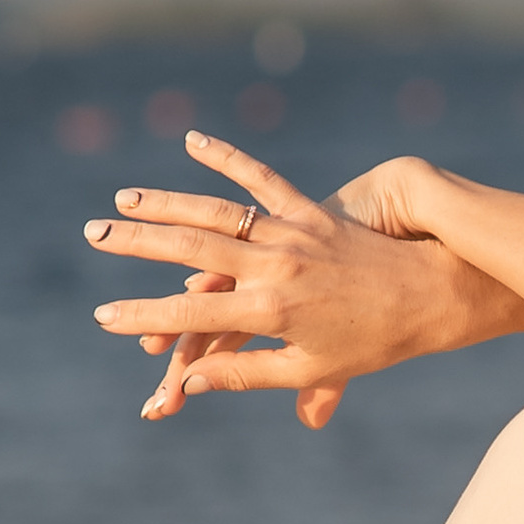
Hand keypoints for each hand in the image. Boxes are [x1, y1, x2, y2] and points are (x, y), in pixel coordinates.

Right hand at [84, 137, 523, 425]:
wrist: (431, 297)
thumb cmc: (372, 344)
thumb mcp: (310, 368)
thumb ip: (246, 374)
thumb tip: (192, 382)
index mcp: (272, 313)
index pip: (190, 318)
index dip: (142, 318)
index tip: (104, 317)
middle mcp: (275, 268)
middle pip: (190, 252)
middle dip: (136, 243)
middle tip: (92, 234)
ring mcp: (291, 233)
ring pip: (215, 212)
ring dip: (165, 202)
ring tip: (123, 198)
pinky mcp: (309, 209)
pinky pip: (260, 177)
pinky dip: (226, 157)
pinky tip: (192, 140)